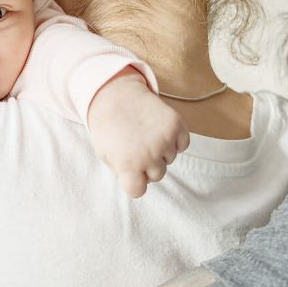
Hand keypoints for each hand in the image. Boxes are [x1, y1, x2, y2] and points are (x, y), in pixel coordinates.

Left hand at [87, 68, 189, 197]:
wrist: (115, 95)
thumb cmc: (107, 127)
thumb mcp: (105, 155)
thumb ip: (122, 173)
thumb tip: (140, 182)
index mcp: (128, 166)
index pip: (138, 191)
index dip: (134, 182)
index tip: (129, 171)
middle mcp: (149, 156)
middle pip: (157, 176)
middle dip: (148, 166)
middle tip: (136, 147)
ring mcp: (165, 140)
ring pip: (170, 160)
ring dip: (161, 151)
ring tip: (145, 135)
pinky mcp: (176, 125)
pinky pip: (182, 145)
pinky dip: (175, 141)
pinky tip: (159, 130)